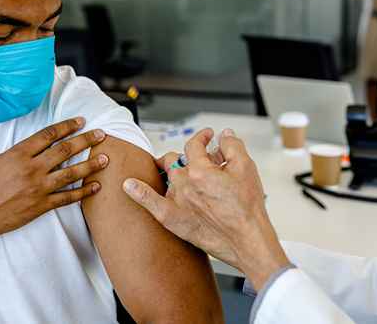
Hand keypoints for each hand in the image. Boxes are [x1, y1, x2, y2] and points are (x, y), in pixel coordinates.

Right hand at [0, 117, 108, 243]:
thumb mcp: (0, 160)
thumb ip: (23, 151)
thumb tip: (42, 142)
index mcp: (19, 154)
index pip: (49, 135)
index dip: (67, 126)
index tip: (81, 121)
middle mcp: (31, 169)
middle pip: (65, 150)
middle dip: (86, 140)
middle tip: (101, 135)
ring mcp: (38, 188)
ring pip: (71, 173)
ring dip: (90, 165)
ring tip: (105, 158)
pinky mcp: (41, 205)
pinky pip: (67, 197)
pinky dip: (83, 192)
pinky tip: (95, 186)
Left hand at [123, 128, 288, 289]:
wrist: (247, 240)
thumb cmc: (248, 208)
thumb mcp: (247, 168)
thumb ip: (233, 146)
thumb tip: (224, 134)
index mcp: (200, 170)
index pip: (194, 145)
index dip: (201, 137)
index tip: (207, 137)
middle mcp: (184, 184)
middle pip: (176, 160)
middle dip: (188, 156)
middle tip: (202, 161)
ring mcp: (177, 202)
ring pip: (168, 178)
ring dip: (175, 173)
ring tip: (188, 176)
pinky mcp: (174, 219)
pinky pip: (151, 203)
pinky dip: (139, 193)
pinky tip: (129, 185)